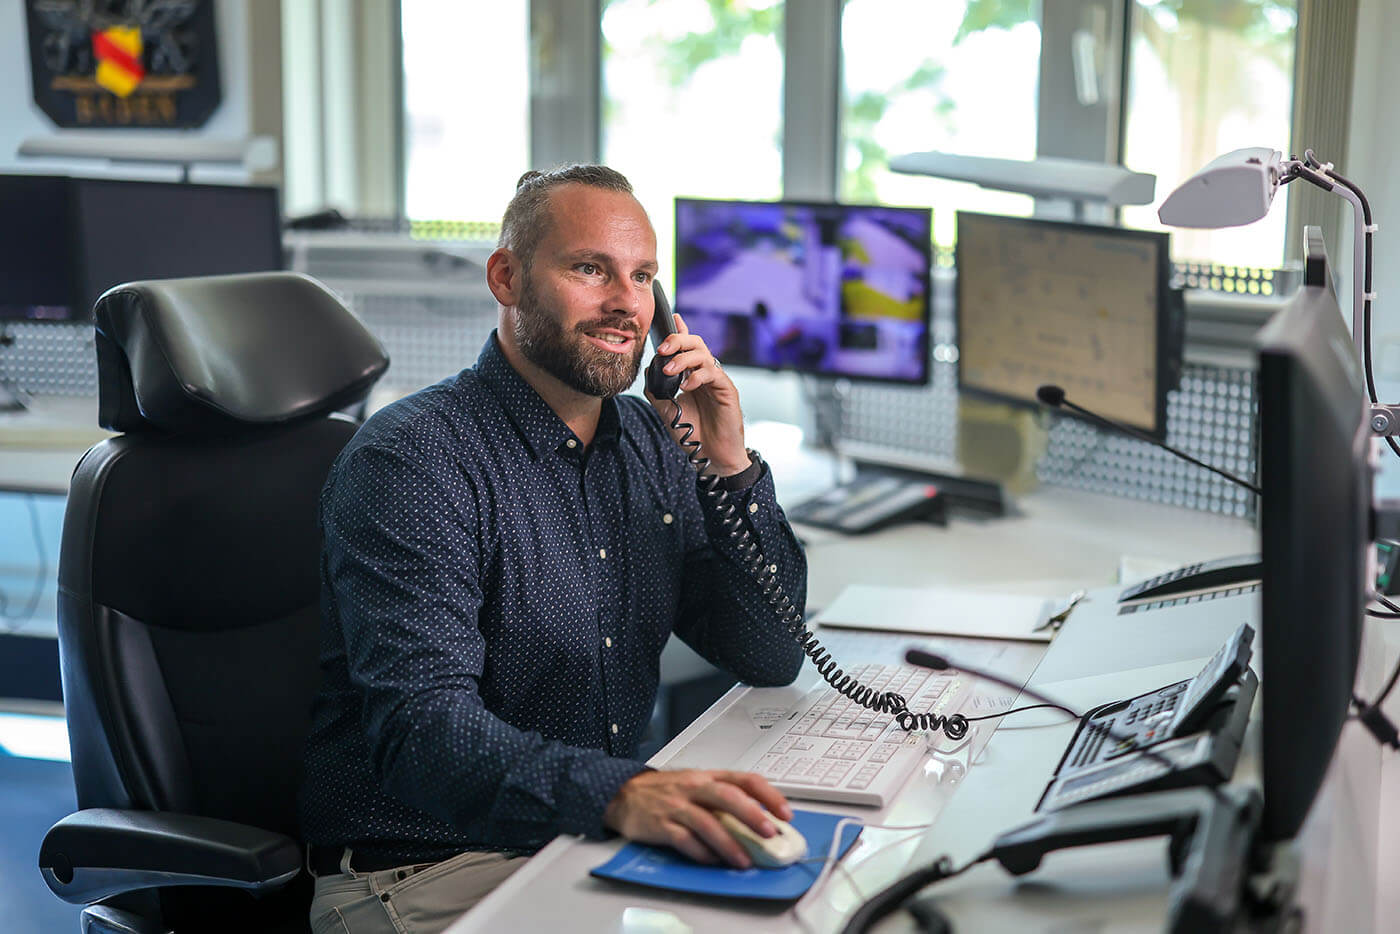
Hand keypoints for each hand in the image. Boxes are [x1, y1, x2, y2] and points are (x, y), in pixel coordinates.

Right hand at [603, 768, 793, 867]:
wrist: (624, 793)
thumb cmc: (667, 790)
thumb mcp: (697, 784)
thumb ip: (725, 799)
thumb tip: (760, 822)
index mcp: (709, 776)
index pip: (745, 779)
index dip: (768, 795)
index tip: (785, 814)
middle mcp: (694, 787)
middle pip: (727, 797)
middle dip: (751, 815)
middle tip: (769, 833)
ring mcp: (677, 805)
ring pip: (707, 822)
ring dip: (729, 844)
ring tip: (744, 861)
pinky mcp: (661, 825)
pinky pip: (684, 840)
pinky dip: (701, 853)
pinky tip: (712, 862)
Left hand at [644, 314, 748, 475]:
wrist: (711, 456)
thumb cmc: (693, 433)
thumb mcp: (666, 411)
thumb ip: (656, 390)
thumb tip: (649, 370)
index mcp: (691, 375)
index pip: (686, 347)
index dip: (680, 330)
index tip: (671, 317)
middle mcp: (705, 374)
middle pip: (695, 343)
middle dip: (677, 340)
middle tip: (662, 349)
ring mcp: (716, 380)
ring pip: (703, 354)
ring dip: (683, 358)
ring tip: (669, 370)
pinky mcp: (727, 389)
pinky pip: (713, 372)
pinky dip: (697, 376)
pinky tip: (686, 386)